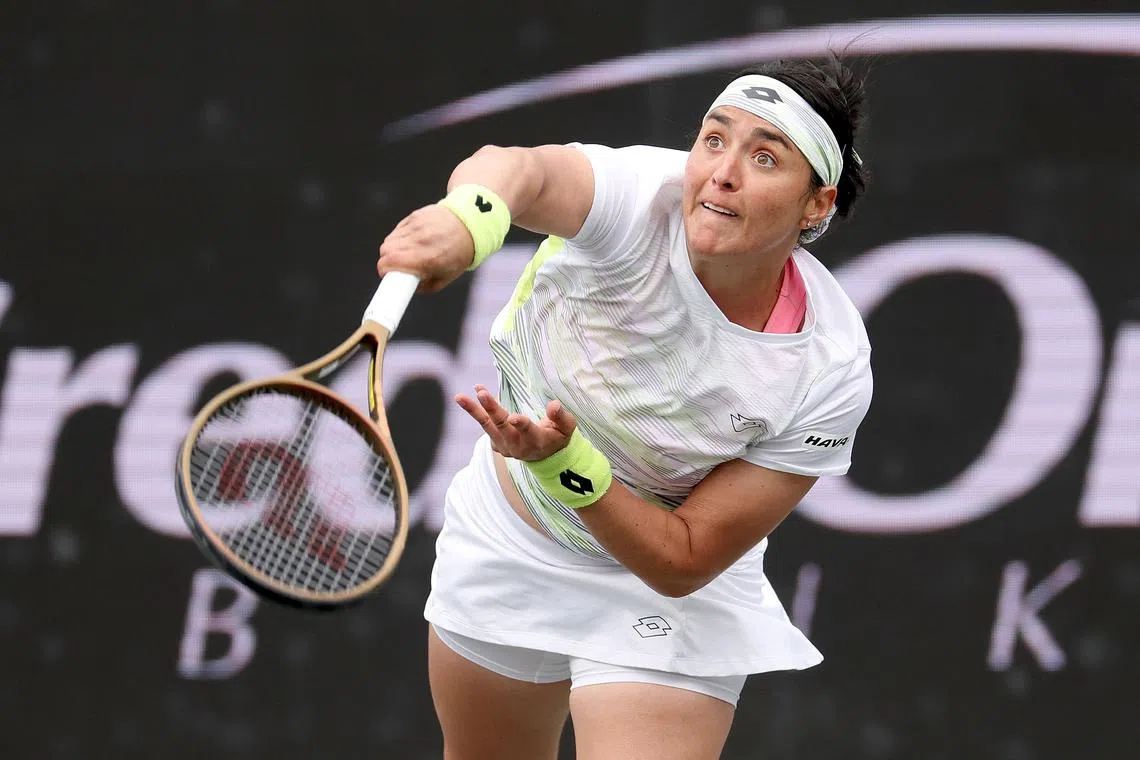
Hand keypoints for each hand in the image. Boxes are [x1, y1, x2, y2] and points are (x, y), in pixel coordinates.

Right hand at [377, 204, 474, 292]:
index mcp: (428, 258)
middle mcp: (420, 241)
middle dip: (387, 262)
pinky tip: (411, 242)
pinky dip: (399, 239)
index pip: (390, 262)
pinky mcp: (415, 216)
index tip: (387, 275)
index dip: (383, 271)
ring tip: (405, 255)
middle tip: (396, 268)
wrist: (471, 225)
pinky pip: (397, 230)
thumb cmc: (459, 254)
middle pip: (386, 251)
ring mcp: (417, 226)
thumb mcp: (445, 278)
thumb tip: (405, 287)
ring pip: (389, 240)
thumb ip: (423, 286)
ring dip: (391, 250)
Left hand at [455, 384, 577, 461]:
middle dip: (492, 409)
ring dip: (473, 410)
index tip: (513, 418)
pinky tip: (468, 398)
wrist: (546, 457)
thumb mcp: (567, 428)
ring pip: (487, 426)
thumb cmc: (557, 437)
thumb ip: (562, 417)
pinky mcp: (496, 444)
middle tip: (482, 393)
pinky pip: (485, 426)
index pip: (528, 431)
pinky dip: (476, 412)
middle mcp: (517, 445)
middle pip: (502, 426)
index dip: (521, 424)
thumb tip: (553, 404)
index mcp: (536, 440)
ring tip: (459, 396)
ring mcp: (504, 446)